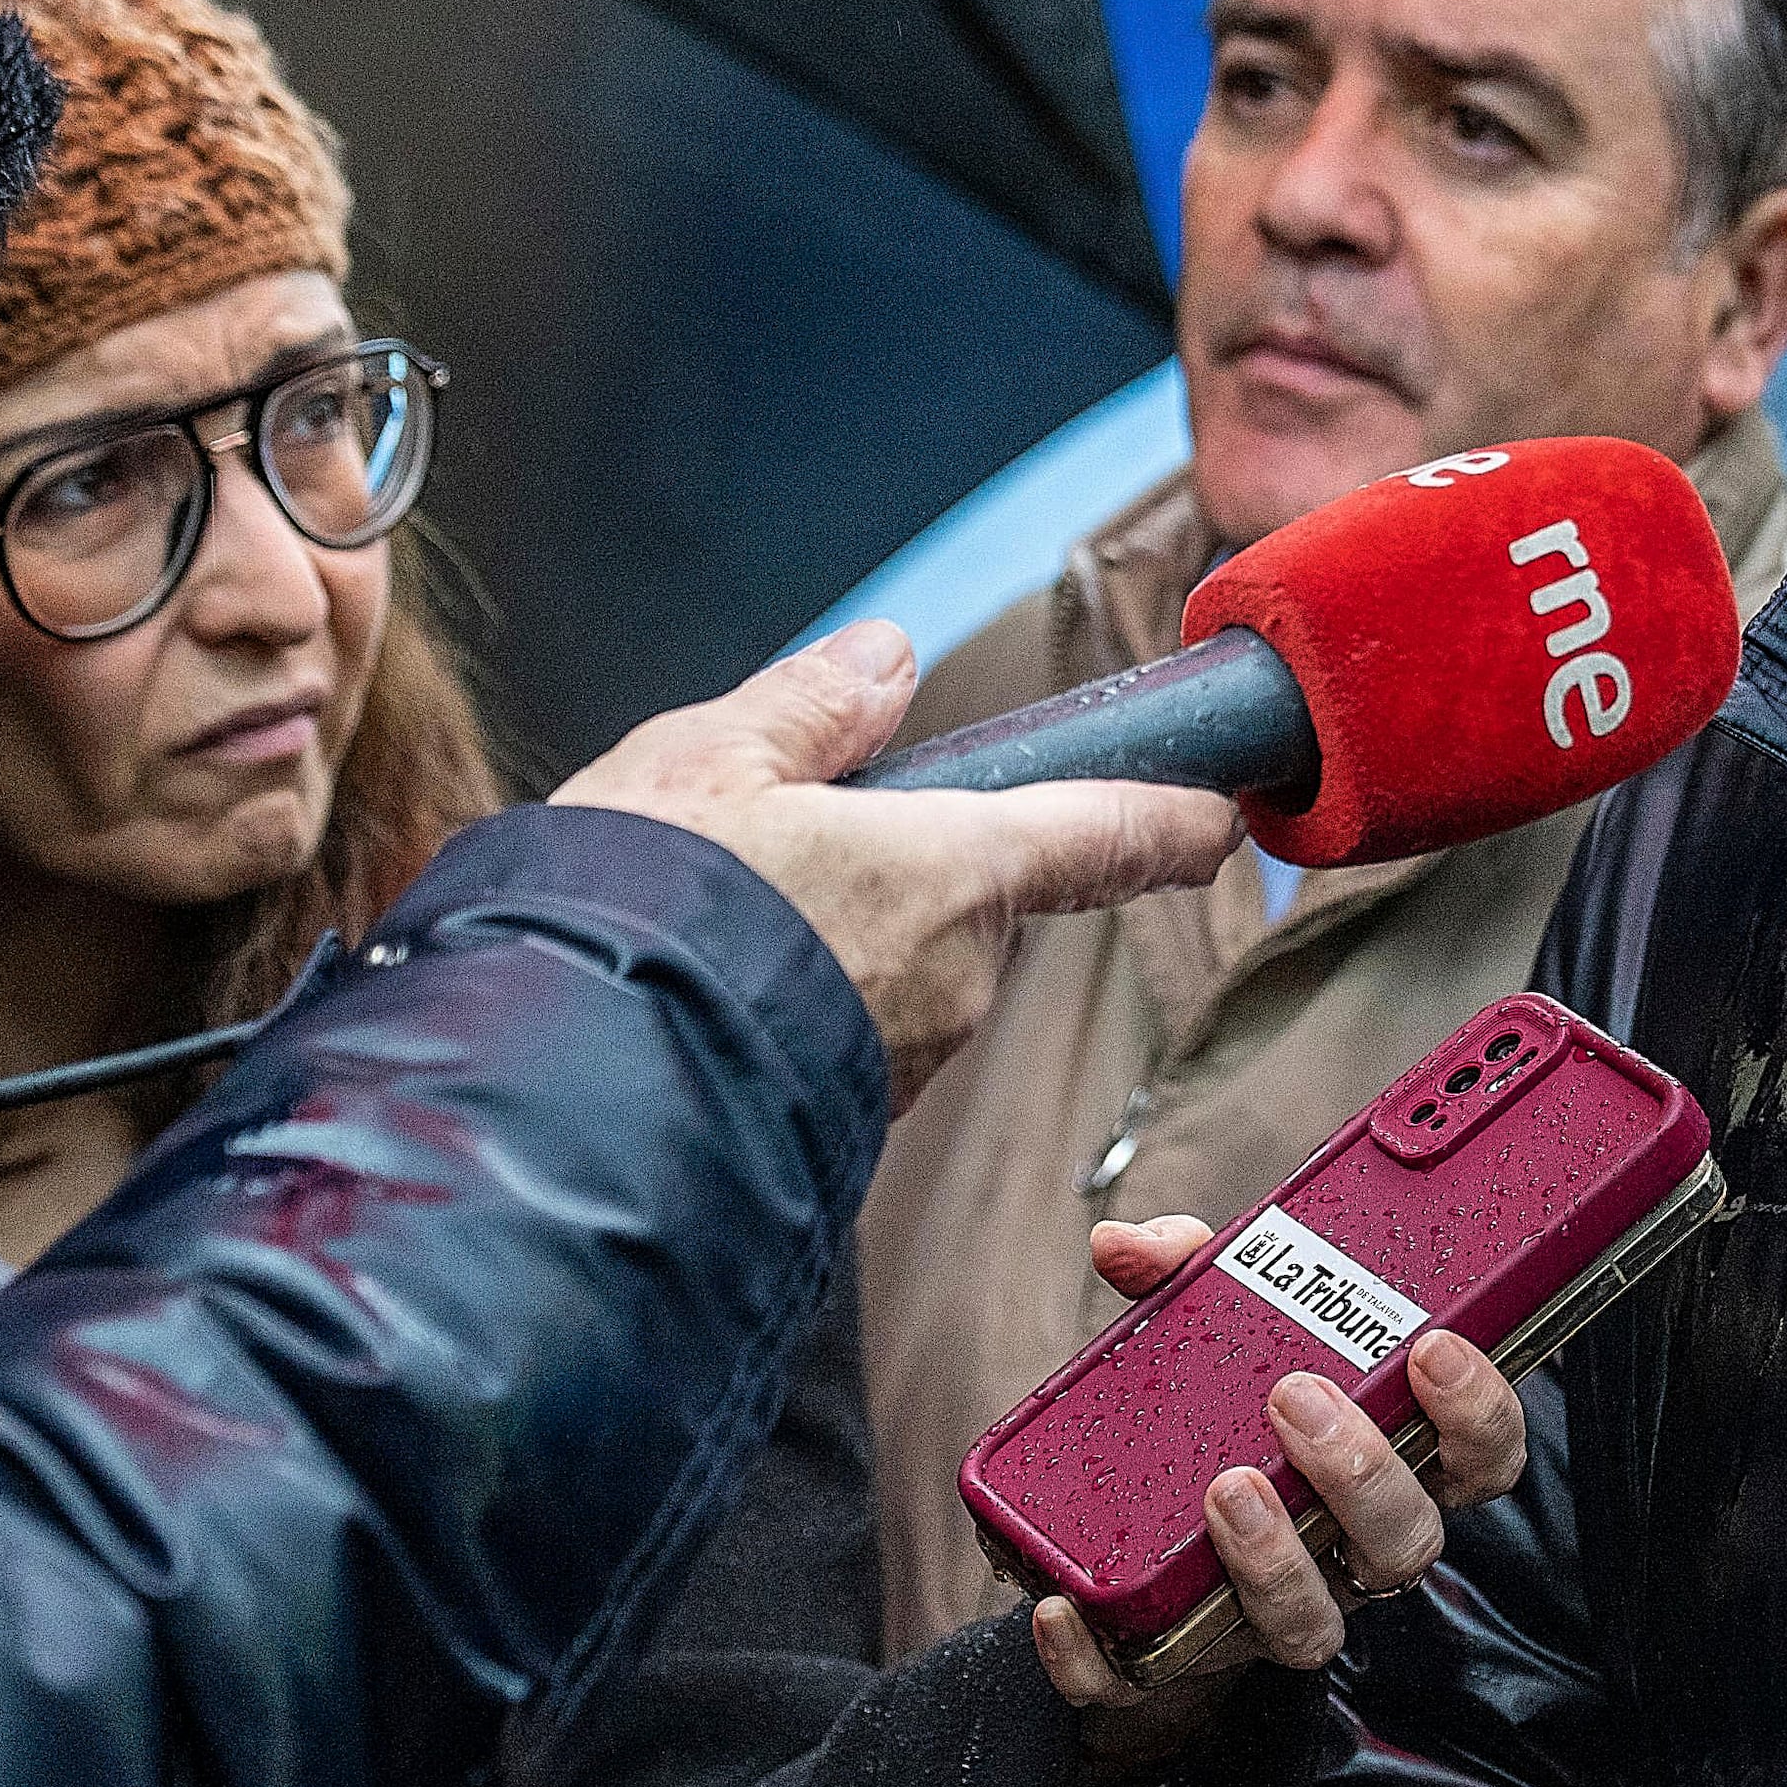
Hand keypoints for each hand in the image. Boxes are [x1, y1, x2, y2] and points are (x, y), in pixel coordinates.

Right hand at [555, 625, 1239, 1105]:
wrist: (567, 1097)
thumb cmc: (648, 919)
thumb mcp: (711, 759)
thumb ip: (811, 708)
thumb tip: (886, 658)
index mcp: (956, 867)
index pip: (1103, 833)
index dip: (1168, 819)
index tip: (1218, 819)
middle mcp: (959, 977)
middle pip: (968, 899)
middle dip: (899, 868)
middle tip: (772, 844)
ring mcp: (908, 1063)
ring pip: (898, 972)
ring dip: (834, 943)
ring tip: (709, 928)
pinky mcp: (846, 1127)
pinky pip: (843, 1041)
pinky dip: (793, 1010)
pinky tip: (703, 997)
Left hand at [1022, 1214, 1533, 1746]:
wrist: (1141, 1544)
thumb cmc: (1218, 1414)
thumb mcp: (1218, 1328)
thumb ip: (1186, 1275)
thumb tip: (1121, 1244)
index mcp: (1391, 1471)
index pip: (1478, 1461)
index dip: (1478, 1413)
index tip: (1433, 1346)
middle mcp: (1348, 1555)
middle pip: (1405, 1546)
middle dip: (1364, 1474)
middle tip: (1298, 1398)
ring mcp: (1268, 1616)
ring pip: (1309, 1627)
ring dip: (1274, 1561)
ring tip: (1226, 1485)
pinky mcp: (1176, 1661)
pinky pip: (1141, 1681)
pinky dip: (1098, 1655)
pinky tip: (1061, 1604)